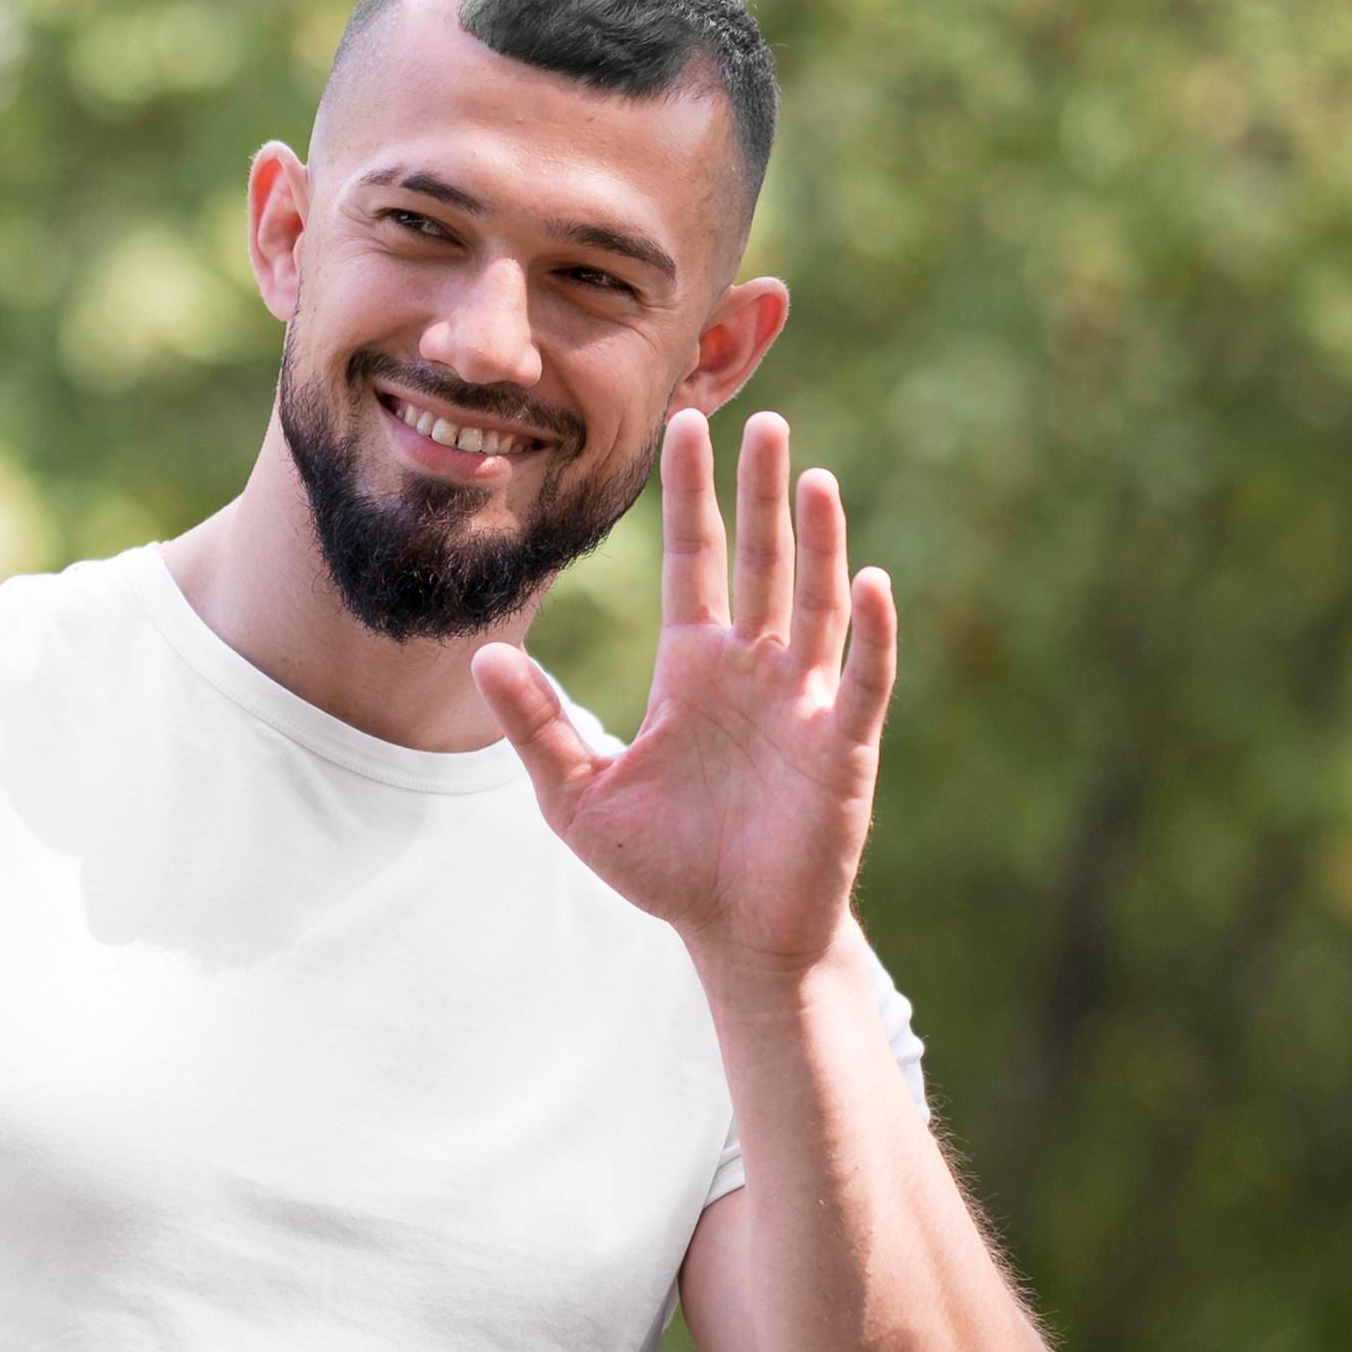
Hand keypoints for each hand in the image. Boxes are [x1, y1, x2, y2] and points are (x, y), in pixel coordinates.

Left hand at [474, 406, 894, 993]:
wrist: (733, 932)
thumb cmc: (663, 862)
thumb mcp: (577, 793)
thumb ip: (536, 724)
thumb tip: (485, 656)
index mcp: (691, 667)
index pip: (692, 561)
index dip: (690, 496)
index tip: (682, 426)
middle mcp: (751, 668)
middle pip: (759, 560)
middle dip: (761, 493)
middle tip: (764, 418)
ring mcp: (801, 701)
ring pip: (812, 602)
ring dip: (818, 541)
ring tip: (814, 477)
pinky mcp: (840, 745)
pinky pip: (860, 677)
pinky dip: (867, 632)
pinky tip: (867, 582)